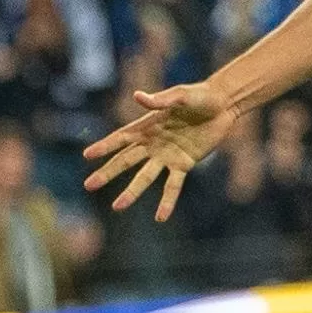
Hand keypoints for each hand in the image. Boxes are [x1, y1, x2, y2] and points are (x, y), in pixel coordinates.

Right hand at [84, 83, 240, 222]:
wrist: (224, 105)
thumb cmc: (200, 95)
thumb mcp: (181, 95)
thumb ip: (161, 99)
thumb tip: (138, 96)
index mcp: (148, 125)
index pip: (122, 138)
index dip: (105, 146)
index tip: (87, 155)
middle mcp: (153, 143)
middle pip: (126, 160)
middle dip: (107, 173)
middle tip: (89, 185)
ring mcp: (167, 155)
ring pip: (145, 177)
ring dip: (132, 192)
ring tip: (117, 206)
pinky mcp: (184, 164)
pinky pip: (173, 185)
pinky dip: (167, 200)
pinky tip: (161, 217)